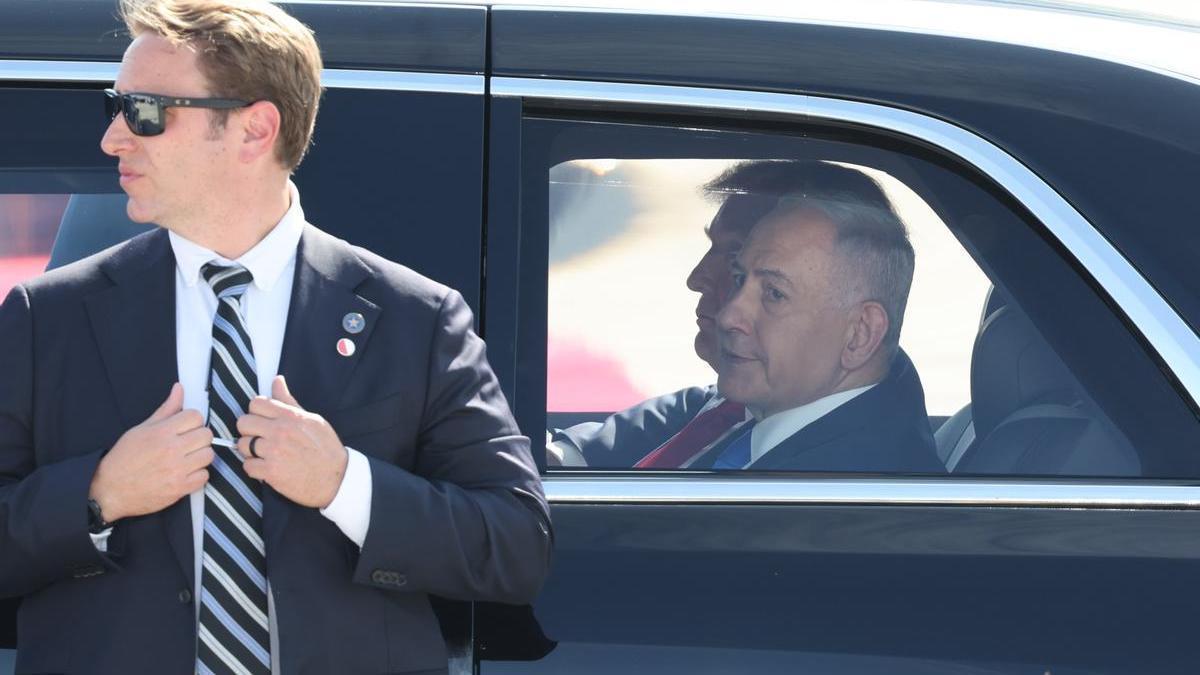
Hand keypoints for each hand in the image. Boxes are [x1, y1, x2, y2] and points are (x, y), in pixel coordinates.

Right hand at [89, 382, 214, 521]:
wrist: (110, 489)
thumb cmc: (124, 458)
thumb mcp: (142, 429)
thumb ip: (166, 409)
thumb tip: (179, 389)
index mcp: (162, 432)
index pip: (196, 416)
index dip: (192, 421)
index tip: (185, 428)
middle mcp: (172, 450)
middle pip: (206, 435)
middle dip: (198, 437)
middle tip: (186, 443)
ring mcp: (177, 470)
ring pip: (209, 455)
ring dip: (200, 456)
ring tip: (186, 458)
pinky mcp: (180, 488)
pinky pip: (204, 476)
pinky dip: (197, 475)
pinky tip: (184, 473)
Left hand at [236, 375, 347, 508]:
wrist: (337, 478)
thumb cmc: (326, 449)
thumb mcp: (312, 419)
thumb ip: (289, 401)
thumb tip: (277, 380)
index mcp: (291, 416)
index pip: (256, 403)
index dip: (256, 412)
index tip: (263, 421)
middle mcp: (280, 431)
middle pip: (243, 422)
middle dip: (249, 430)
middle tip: (260, 438)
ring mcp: (274, 452)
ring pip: (242, 445)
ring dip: (250, 451)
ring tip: (264, 454)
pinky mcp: (270, 472)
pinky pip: (247, 466)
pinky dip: (254, 468)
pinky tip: (266, 468)